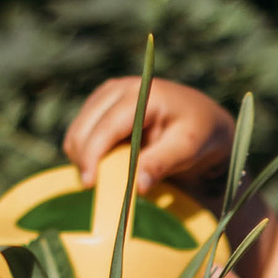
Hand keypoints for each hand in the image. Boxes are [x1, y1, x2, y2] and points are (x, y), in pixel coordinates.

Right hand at [64, 73, 235, 188]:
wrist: (199, 117)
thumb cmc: (196, 133)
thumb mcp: (187, 149)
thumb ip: (161, 163)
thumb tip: (138, 187)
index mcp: (143, 94)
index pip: (107, 126)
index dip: (93, 155)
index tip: (89, 184)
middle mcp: (120, 88)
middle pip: (85, 128)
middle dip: (85, 160)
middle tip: (98, 189)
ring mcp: (107, 93)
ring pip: (78, 131)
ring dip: (84, 157)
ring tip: (107, 176)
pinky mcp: (100, 102)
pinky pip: (81, 131)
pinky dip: (87, 152)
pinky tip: (107, 162)